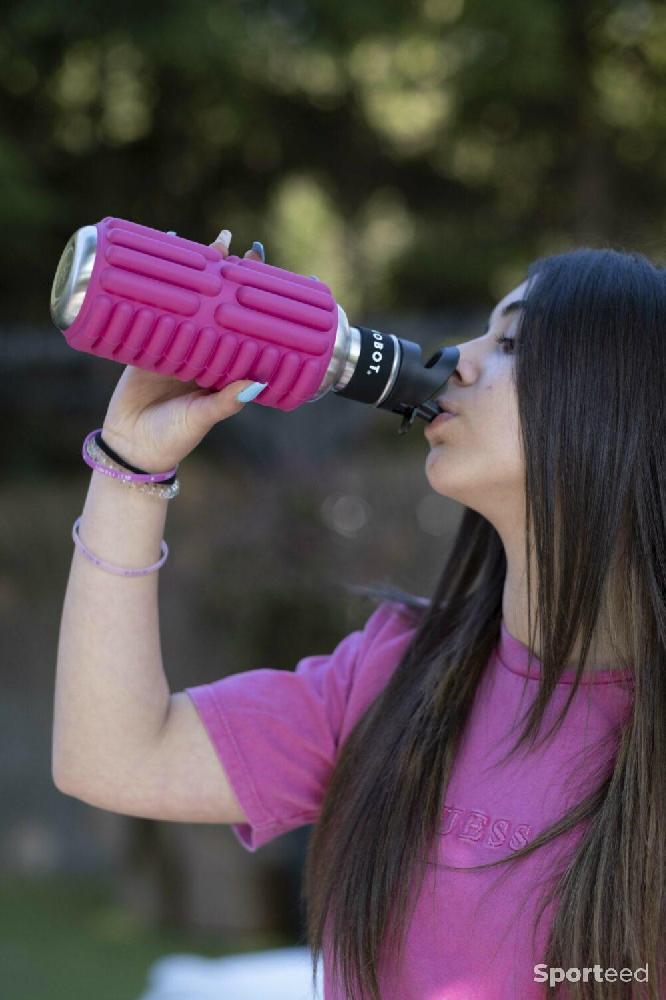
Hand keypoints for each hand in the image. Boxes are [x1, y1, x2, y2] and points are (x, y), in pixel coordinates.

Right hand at [101, 233, 266, 472]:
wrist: (132, 449)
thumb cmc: (174, 438)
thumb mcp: (203, 417)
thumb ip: (227, 401)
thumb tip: (257, 383)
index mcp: (221, 365)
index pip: (240, 322)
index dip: (249, 297)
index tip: (262, 269)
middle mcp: (200, 350)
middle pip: (213, 303)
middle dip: (221, 272)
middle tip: (231, 243)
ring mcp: (172, 345)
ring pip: (183, 300)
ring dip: (188, 271)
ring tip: (195, 240)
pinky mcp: (144, 344)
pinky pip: (150, 309)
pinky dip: (152, 285)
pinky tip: (156, 260)